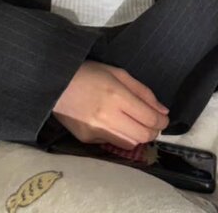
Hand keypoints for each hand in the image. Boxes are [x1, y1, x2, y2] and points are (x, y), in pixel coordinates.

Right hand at [53, 61, 169, 148]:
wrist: (54, 82)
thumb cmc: (88, 72)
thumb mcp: (117, 73)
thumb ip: (142, 92)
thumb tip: (162, 111)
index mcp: (116, 95)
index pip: (149, 118)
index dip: (162, 121)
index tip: (163, 118)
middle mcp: (107, 117)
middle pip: (143, 135)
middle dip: (153, 130)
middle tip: (152, 122)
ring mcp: (96, 131)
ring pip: (130, 144)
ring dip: (138, 136)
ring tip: (135, 123)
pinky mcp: (86, 140)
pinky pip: (112, 143)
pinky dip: (120, 136)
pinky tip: (114, 124)